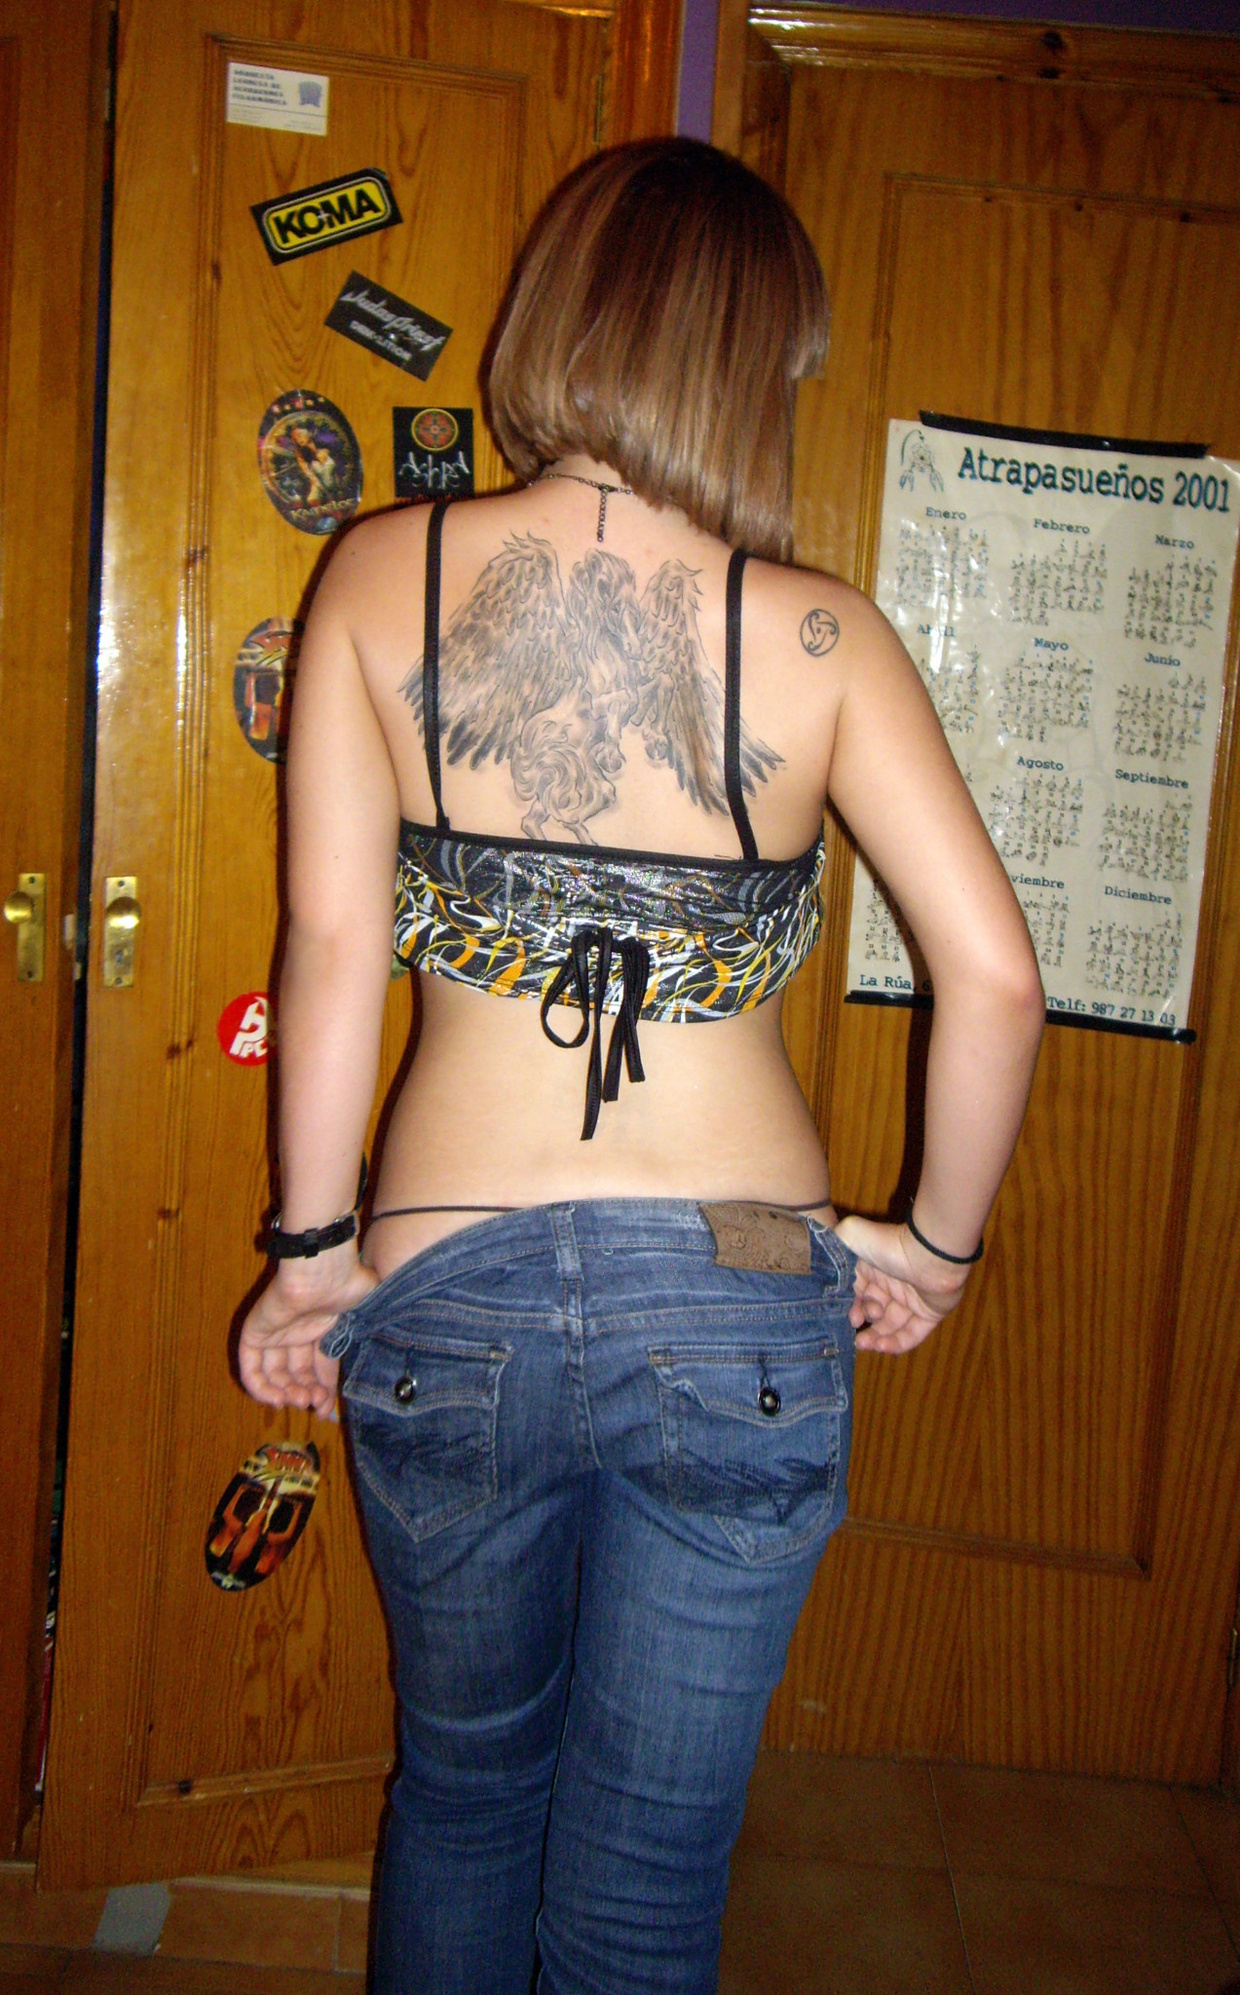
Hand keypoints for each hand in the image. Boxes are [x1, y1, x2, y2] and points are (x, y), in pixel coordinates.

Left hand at [238, 1250, 377, 1418]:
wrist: (324, 1270)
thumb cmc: (349, 1284)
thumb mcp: (365, 1316)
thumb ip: (368, 1337)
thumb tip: (379, 1365)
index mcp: (321, 1327)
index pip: (319, 1367)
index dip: (323, 1391)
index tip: (326, 1412)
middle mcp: (297, 1331)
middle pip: (296, 1374)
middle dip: (306, 1394)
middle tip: (314, 1406)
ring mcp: (275, 1333)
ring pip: (273, 1374)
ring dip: (286, 1394)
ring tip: (300, 1401)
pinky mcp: (254, 1333)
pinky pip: (250, 1367)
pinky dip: (259, 1388)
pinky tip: (277, 1399)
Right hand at [834, 1215, 971, 1354]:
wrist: (929, 1254)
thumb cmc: (888, 1245)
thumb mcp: (850, 1235)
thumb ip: (833, 1242)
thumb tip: (819, 1256)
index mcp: (875, 1269)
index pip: (859, 1294)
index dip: (852, 1307)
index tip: (850, 1318)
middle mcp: (894, 1285)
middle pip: (875, 1312)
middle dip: (864, 1324)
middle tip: (858, 1332)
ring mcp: (913, 1300)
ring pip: (892, 1325)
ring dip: (877, 1337)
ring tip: (866, 1344)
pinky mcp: (930, 1313)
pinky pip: (913, 1333)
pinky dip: (898, 1343)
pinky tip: (882, 1347)